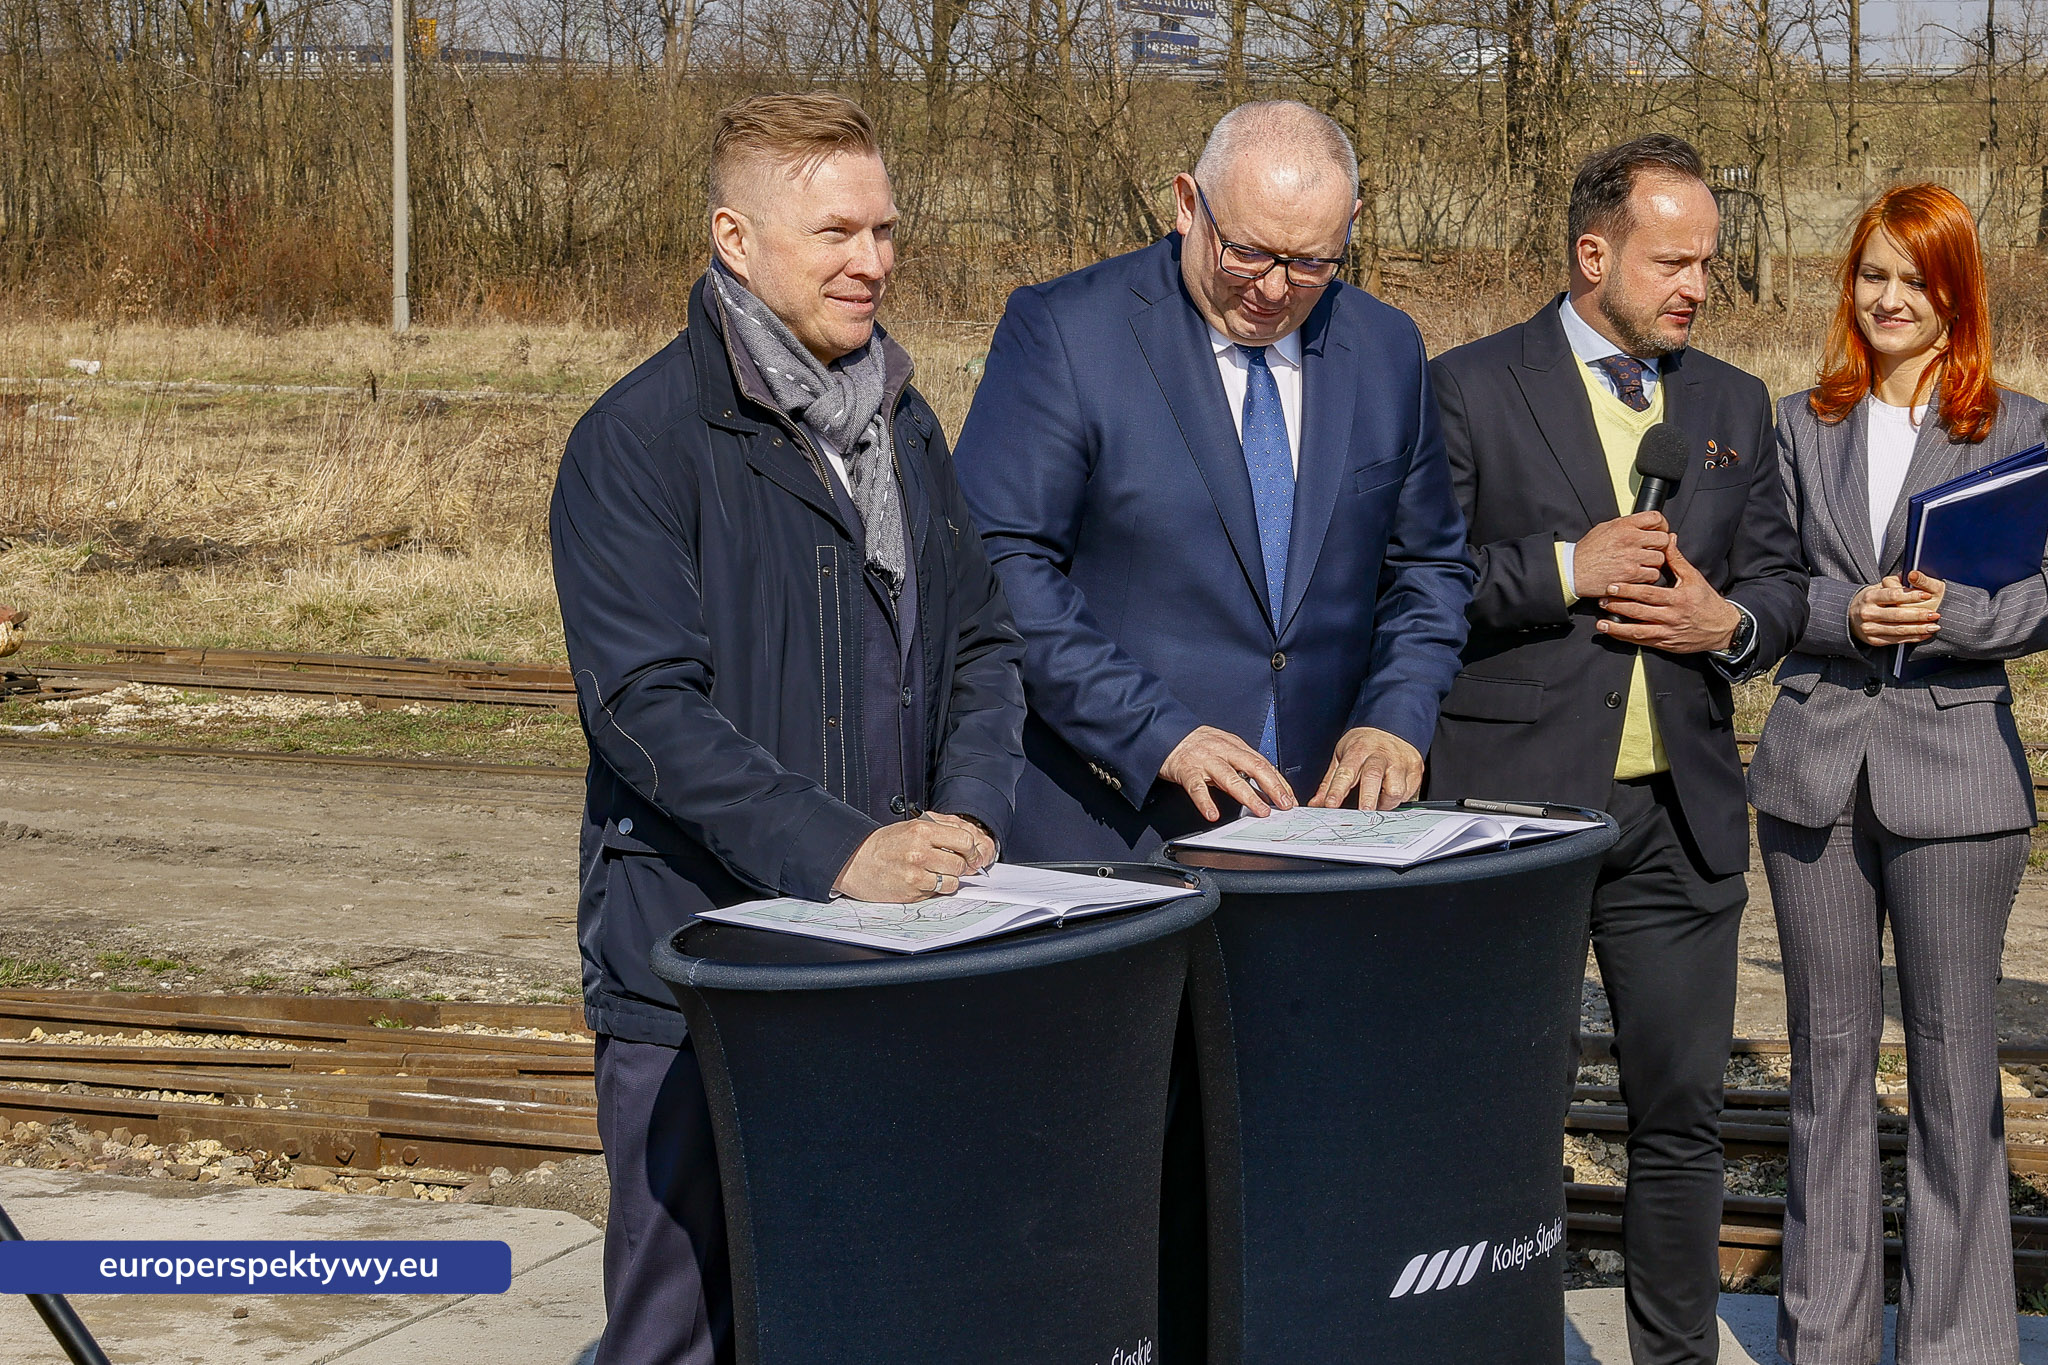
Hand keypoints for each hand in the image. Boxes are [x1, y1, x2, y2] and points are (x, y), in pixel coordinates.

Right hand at [833, 815, 991, 901]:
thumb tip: (968, 839)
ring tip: (936, 872)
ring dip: (950, 879)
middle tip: (952, 864)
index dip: (971, 849)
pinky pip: (938, 892)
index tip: (970, 854)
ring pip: (953, 881)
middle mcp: (920, 851)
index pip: (964, 840)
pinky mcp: (912, 890)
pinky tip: (925, 880)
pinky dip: (937, 888)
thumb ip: (941, 827)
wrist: (856, 861)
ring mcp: (916, 873)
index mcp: (922, 830)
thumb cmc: (884, 844)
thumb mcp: (912, 825)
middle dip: (961, 866)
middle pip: (961, 863)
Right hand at [1160, 725, 1296, 822]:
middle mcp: (1223, 751)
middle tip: (1285, 805)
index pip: (1264, 764)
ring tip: (1261, 811)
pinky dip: (1205, 802)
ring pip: (1230, 778)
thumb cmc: (1197, 744)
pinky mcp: (1186, 771)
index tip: (1291, 799)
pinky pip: (1197, 788)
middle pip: (1254, 767)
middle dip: (1273, 787)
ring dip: (1248, 796)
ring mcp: (1205, 761)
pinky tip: (1213, 814)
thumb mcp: (1224, 749)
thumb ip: (1242, 766)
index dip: (1279, 782)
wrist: (1165, 733)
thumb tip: (1264, 789)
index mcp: (1235, 746)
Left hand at [1309, 728, 1422, 809]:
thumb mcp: (1341, 756)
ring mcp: (1400, 762)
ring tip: (1378, 803)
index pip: (1346, 772)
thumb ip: (1329, 782)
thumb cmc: (1364, 743)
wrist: (1391, 724)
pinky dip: (1398, 799)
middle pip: (1374, 777)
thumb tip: (1316, 803)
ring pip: (1396, 789)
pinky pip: (1408, 792)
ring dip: (1385, 803)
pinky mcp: (1415, 770)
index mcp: (1359, 751)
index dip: (1337, 790)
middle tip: (1362, 813)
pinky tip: (1391, 793)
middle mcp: (1380, 755)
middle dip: (1368, 798)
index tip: (1330, 804)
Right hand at [1574, 511, 1670, 597]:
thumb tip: (1643, 525)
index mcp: (1623, 525)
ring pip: (1660, 559)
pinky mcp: (1631, 575)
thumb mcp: (1603, 529)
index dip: (1661, 525)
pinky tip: (1637, 576)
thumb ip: (1625, 525)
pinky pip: (1653, 575)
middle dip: (1659, 546)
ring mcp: (1632, 558)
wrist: (1573, 571)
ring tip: (1641, 565)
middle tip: (1651, 551)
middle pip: (1663, 539)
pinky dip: (1647, 577)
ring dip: (1653, 564)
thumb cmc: (1586, 552)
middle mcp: (1630, 539)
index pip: (1655, 518)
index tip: (1659, 531)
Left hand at [1596, 539, 1740, 652]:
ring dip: (1618, 628)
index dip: (1629, 590)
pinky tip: (1614, 634)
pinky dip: (1627, 638)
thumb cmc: (1706, 600)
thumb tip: (1668, 538)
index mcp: (1678, 599)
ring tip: (1601, 623)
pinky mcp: (1666, 644)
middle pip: (1640, 612)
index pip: (1649, 594)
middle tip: (1601, 600)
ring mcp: (1668, 632)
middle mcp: (1672, 617)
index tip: (1612, 586)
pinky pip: (1644, 642)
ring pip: (1639, 632)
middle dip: (1618, 606)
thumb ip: (1677, 560)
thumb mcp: (1694, 578)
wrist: (1723, 628)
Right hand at [1849, 572, 1942, 645]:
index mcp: (1870, 597)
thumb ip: (1895, 583)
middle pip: (1897, 615)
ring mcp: (1870, 628)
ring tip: (1933, 626)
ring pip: (1898, 630)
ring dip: (1918, 629)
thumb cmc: (1869, 601)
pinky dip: (1912, 637)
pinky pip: (1896, 640)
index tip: (1927, 595)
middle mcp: (1868, 613)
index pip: (1893, 595)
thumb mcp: (1877, 588)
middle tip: (1935, 614)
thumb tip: (1912, 574)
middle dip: (1918, 615)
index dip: (1911, 595)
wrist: (1849, 617)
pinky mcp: (1874, 640)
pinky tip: (1924, 634)